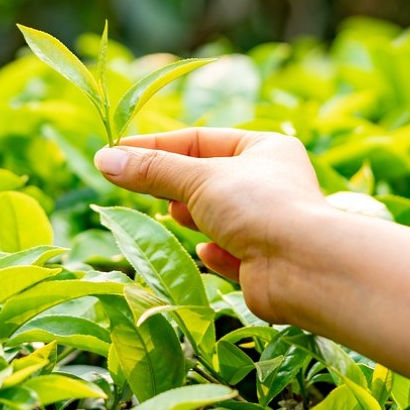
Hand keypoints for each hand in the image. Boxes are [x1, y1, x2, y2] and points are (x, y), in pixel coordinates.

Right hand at [94, 128, 329, 320]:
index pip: (200, 141)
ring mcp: (269, 225)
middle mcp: (271, 184)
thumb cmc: (259, 207)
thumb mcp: (199, 179)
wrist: (305, 268)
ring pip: (217, 217)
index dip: (157, 146)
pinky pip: (231, 252)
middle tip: (136, 185)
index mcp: (264, 149)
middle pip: (207, 179)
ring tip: (176, 214)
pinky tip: (209, 251)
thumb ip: (152, 171)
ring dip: (195, 216)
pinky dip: (216, 251)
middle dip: (175, 184)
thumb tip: (104, 158)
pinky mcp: (264, 264)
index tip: (117, 153)